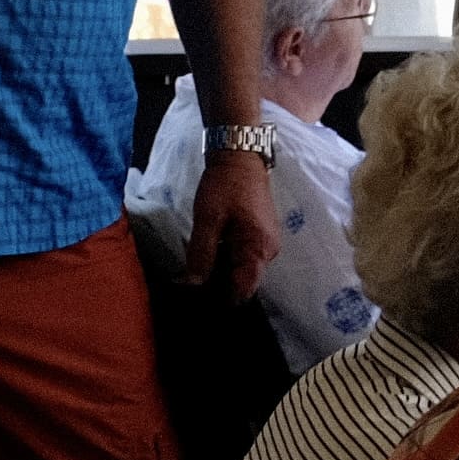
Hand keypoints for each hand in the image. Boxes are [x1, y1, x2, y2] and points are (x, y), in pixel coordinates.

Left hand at [190, 136, 281, 294]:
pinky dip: (226, 258)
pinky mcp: (260, 235)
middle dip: (218, 286)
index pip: (242, 291)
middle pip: (242, 282)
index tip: (198, 302)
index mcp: (258, 249)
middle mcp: (268, 251)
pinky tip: (209, 253)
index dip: (220, 300)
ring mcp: (266, 243)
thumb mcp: (208, 219)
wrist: (239, 157)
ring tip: (196, 270)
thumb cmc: (225, 186)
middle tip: (190, 286)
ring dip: (221, 271)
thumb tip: (192, 286)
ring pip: (242, 269)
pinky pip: (244, 256)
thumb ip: (201, 255)